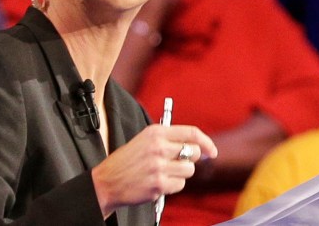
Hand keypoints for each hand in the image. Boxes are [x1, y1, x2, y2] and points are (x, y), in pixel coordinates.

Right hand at [91, 124, 217, 217]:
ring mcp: (158, 167)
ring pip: (188, 170)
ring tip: (164, 173)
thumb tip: (200, 148)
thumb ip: (169, 140)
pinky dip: (173, 185)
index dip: (206, 142)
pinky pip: (180, 185)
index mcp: (155, 132)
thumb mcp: (145, 140)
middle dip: (191, 159)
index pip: (191, 133)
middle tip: (179, 163)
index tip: (211, 151)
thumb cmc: (127, 161)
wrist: (106, 182)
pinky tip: (158, 182)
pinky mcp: (158, 184)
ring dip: (180, 173)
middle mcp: (158, 147)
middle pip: (193, 152)